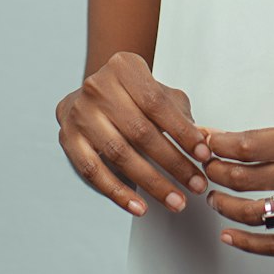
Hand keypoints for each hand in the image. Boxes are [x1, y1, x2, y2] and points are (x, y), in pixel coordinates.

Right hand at [55, 52, 212, 215]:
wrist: (92, 95)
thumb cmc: (132, 95)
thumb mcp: (158, 93)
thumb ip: (180, 114)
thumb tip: (204, 141)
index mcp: (123, 67)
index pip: (157, 103)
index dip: (183, 132)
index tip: (203, 154)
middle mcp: (98, 87)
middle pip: (140, 131)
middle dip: (173, 163)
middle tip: (195, 183)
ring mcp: (80, 114)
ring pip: (120, 154)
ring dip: (152, 183)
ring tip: (175, 200)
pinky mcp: (68, 139)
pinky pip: (94, 172)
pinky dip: (119, 193)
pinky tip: (140, 205)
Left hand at [202, 120, 273, 255]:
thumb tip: (227, 140)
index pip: (252, 145)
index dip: (220, 146)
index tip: (203, 144)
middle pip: (248, 178)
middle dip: (216, 174)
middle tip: (203, 171)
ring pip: (258, 212)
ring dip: (226, 206)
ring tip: (214, 199)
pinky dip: (248, 243)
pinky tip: (229, 235)